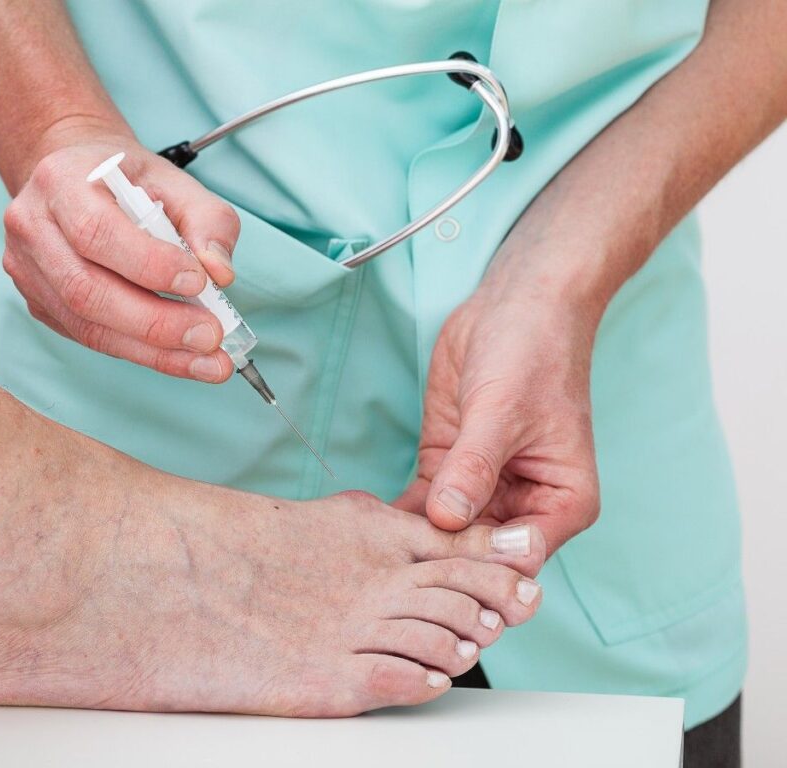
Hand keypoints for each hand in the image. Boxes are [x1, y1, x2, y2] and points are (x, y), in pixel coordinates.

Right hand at [2, 132, 240, 381]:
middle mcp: (32, 227)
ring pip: (87, 325)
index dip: (148, 264)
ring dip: (153, 350)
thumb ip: (208, 221)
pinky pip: (90, 337)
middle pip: (86, 290)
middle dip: (156, 322)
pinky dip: (140, 352)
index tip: (198, 282)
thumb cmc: (126, 180)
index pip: (96, 231)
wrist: (78, 178)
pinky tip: (179, 357)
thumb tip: (220, 273)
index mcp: (61, 181)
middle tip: (209, 336)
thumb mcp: (176, 182)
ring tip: (205, 360)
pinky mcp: (40, 303)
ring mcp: (29, 271)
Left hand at [394, 284, 600, 556]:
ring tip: (368, 557)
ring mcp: (484, 489)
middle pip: (479, 555)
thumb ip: (474, 467)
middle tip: (385, 575)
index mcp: (562, 503)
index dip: (478, 570)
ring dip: (413, 544)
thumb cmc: (533, 352)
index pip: (519, 560)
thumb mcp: (502, 412)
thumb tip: (448, 518)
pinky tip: (367, 528)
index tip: (433, 574)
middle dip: (437, 562)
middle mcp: (525, 506)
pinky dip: (399, 516)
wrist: (515, 306)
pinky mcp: (449, 469)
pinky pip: (424, 505)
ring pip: (447, 534)